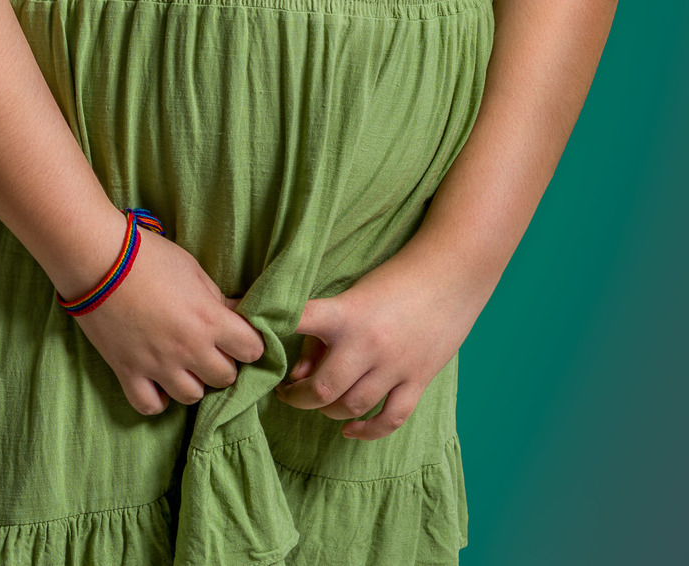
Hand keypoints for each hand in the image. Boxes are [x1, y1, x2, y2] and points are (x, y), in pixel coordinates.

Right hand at [72, 225, 264, 415]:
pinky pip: (150, 406)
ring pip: (192, 396)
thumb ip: (217, 298)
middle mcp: (188, 349)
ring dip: (193, 381)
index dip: (249, 342)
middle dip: (223, 362)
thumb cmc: (148, 256)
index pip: (252, 349)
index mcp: (208, 320)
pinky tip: (158, 383)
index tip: (240, 336)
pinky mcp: (128, 372)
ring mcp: (157, 365)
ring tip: (184, 363)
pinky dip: (157, 399)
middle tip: (210, 346)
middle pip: (225, 377)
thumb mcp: (192, 269)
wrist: (98, 260)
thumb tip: (238, 314)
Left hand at [275, 242, 492, 438]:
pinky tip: (351, 429)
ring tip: (317, 403)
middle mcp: (368, 344)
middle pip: (322, 390)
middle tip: (286, 394)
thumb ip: (324, 333)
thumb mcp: (353, 295)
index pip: (295, 322)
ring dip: (328, 411)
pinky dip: (368, 431)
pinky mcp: (418, 380)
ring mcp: (395, 366)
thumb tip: (299, 375)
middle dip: (298, 398)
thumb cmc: (396, 277)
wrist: (451, 272)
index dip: (266, 333)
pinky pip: (390, 419)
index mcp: (345, 313)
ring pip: (352, 407)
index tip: (251, 345)